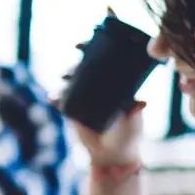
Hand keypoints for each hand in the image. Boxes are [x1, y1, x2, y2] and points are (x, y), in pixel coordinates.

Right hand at [58, 11, 145, 165]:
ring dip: (67, 75)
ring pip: (72, 81)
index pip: (107, 61)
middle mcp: (99, 88)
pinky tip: (52, 98)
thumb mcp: (134, 121)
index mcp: (115, 84)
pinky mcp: (72, 112)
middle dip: (81, 56)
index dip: (100, 46)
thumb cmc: (129, 134)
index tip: (95, 39)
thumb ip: (136, 112)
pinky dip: (56, 98)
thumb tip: (142, 102)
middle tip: (78, 50)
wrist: (114, 155)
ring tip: (66, 76)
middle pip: (86, 66)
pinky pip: (61, 102)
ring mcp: (84, 98)